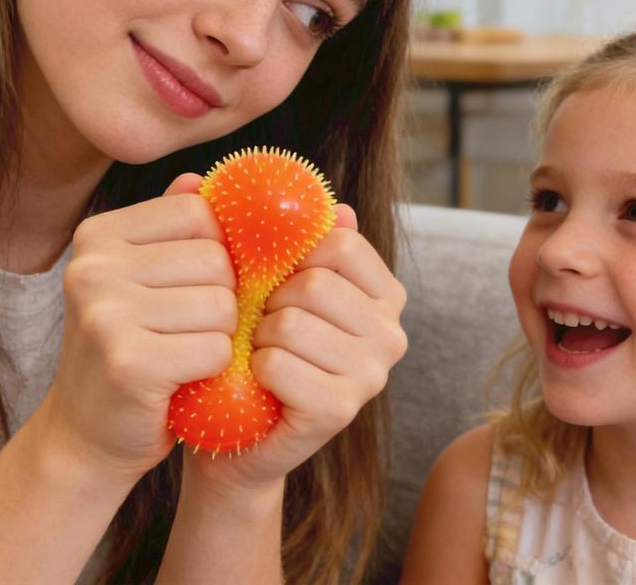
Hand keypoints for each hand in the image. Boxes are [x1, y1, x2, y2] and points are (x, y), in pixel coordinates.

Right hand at [37, 175, 236, 483]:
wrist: (86, 436)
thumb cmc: (128, 347)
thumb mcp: (139, 278)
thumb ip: (169, 226)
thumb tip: (200, 178)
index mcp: (97, 236)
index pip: (199, 213)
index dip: (217, 249)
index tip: (197, 283)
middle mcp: (93, 268)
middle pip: (216, 259)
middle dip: (222, 298)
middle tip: (188, 328)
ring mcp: (105, 315)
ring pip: (222, 304)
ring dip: (220, 336)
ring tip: (184, 352)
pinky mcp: (128, 363)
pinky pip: (215, 348)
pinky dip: (213, 368)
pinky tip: (183, 379)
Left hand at [186, 205, 407, 492]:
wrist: (243, 430)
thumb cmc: (262, 345)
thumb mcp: (282, 285)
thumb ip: (305, 239)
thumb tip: (337, 205)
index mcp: (386, 293)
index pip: (340, 243)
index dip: (294, 257)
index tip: (281, 281)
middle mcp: (393, 333)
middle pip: (314, 283)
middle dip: (271, 301)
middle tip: (265, 325)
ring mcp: (372, 375)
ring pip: (290, 322)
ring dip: (259, 336)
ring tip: (263, 353)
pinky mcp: (341, 410)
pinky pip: (277, 364)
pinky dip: (255, 369)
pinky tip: (262, 382)